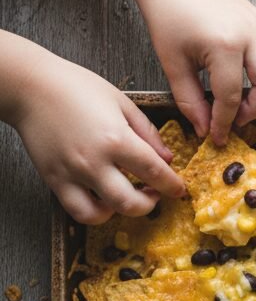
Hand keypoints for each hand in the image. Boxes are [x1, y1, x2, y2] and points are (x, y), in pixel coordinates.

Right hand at [12, 50, 184, 223]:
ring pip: (105, 214)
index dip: (172, 185)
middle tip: (154, 194)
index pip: (154, 172)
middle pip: (132, 203)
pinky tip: (104, 201)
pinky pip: (79, 212)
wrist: (31, 86)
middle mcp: (95, 161)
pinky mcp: (56, 181)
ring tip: (129, 197)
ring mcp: (74, 174)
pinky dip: (96, 214)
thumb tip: (167, 158)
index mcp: (116, 138)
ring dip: (123, 212)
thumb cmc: (76, 87)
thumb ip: (147, 132)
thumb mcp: (121, 101)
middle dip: (151, 203)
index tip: (179, 189)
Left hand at [136, 0, 255, 144]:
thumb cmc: (168, 18)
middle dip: (255, 110)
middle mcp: (249, 32)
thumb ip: (191, 101)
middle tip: (235, 119)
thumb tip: (205, 130)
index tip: (217, 137)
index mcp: (224, 44)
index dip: (224, 123)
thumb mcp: (173, 65)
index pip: (232, 97)